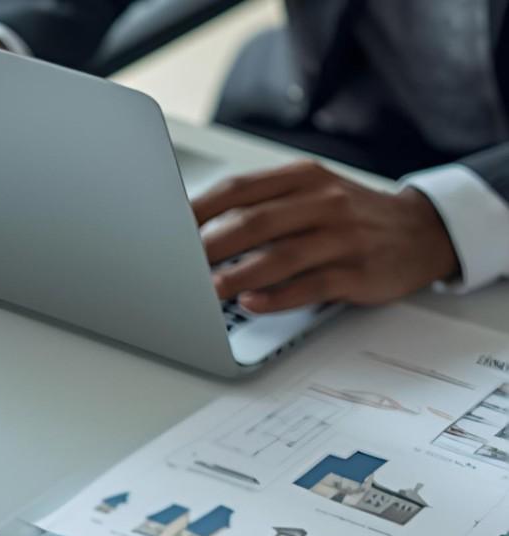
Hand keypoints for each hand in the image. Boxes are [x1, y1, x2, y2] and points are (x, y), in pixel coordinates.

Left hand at [194, 160, 458, 312]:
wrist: (424, 231)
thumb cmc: (350, 216)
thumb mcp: (311, 194)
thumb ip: (262, 203)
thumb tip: (196, 226)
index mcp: (302, 179)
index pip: (239, 190)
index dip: (198, 211)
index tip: (165, 230)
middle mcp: (323, 203)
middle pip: (256, 222)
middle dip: (210, 245)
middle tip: (175, 265)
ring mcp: (343, 237)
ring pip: (283, 255)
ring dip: (240, 273)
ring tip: (207, 289)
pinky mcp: (360, 272)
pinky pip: (314, 285)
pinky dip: (279, 296)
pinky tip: (252, 303)